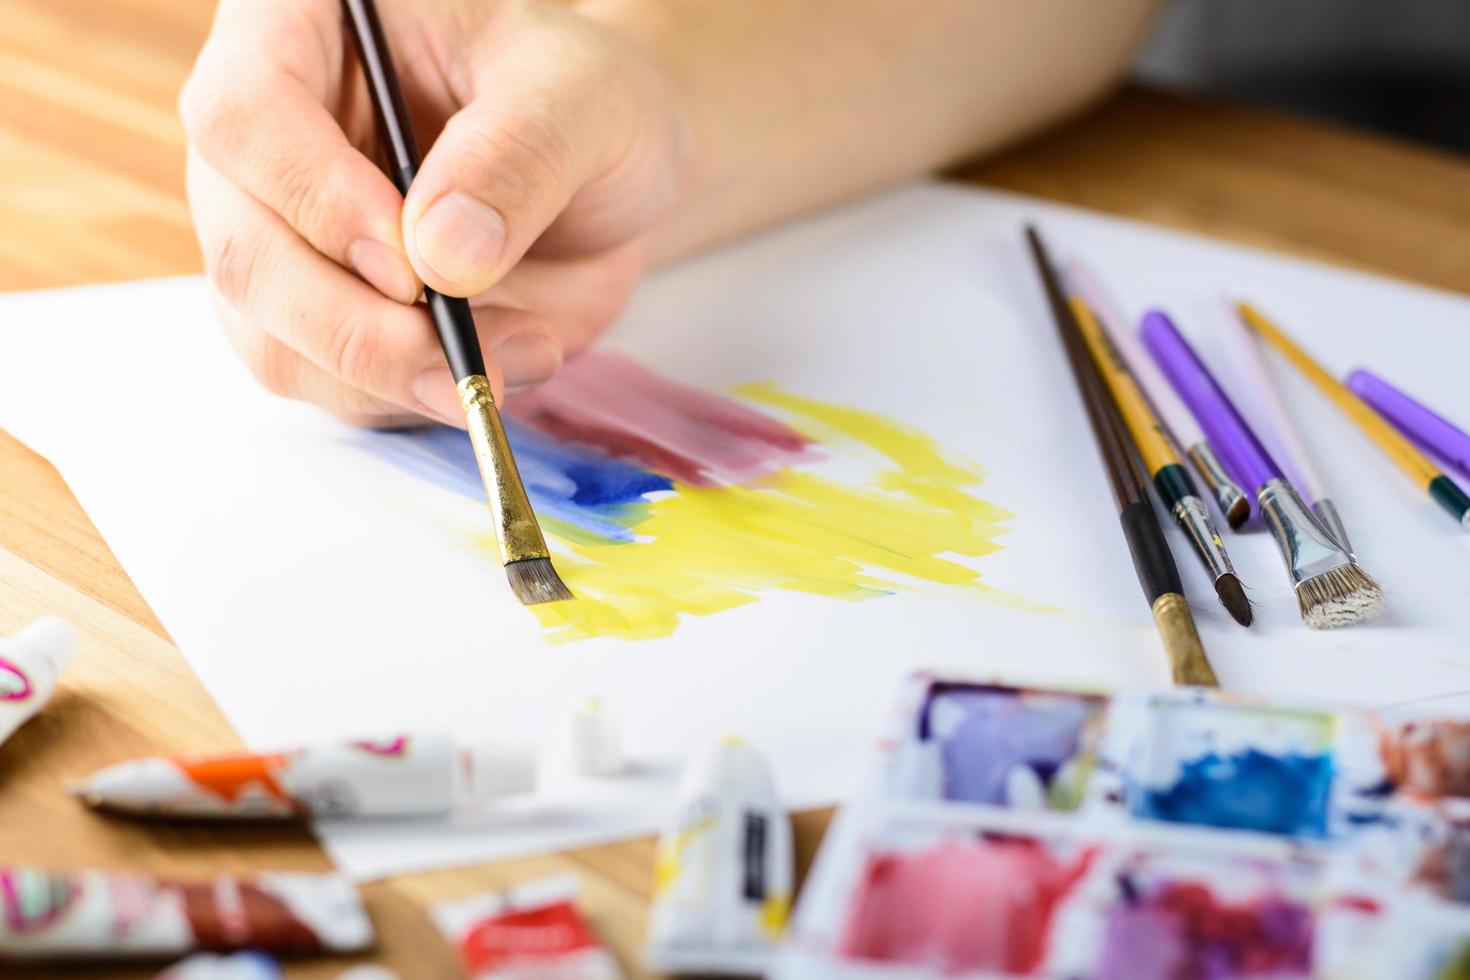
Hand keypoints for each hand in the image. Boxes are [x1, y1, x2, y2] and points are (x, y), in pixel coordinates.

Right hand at [181, 0, 689, 426]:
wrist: (605, 177)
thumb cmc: (580, 104)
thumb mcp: (579, 99)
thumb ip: (518, 157)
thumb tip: (440, 255)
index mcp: (300, 32)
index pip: (245, 115)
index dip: (314, 199)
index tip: (411, 268)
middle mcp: (265, 144)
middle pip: (245, 252)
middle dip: (354, 328)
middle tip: (460, 361)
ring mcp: (283, 241)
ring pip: (275, 342)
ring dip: (393, 378)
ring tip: (520, 353)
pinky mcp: (321, 323)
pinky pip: (333, 388)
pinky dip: (413, 400)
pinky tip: (505, 365)